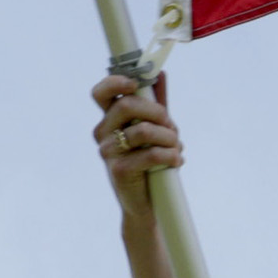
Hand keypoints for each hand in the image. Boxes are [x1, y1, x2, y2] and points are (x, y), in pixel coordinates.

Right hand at [91, 72, 181, 218]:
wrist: (148, 203)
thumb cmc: (152, 162)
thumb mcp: (156, 130)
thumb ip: (156, 103)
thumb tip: (161, 74)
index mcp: (109, 120)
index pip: (100, 93)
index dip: (116, 82)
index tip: (136, 83)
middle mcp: (103, 133)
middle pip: (125, 105)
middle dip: (157, 112)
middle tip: (171, 125)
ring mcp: (108, 152)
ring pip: (143, 130)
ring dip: (169, 137)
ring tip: (177, 146)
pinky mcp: (119, 170)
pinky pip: (150, 154)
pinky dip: (171, 155)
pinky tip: (176, 161)